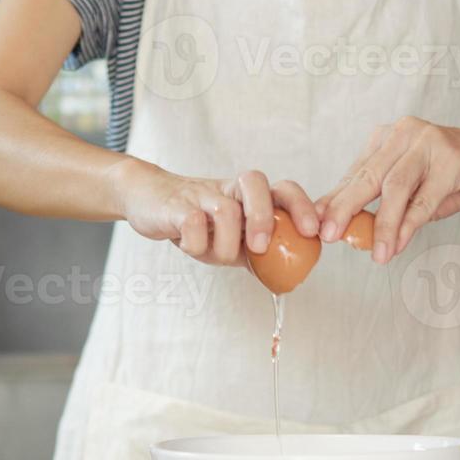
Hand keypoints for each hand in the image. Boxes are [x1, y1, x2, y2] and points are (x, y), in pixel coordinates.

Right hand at [115, 162, 318, 265]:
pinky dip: (195, 243)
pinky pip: (192, 222)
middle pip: (256, 183)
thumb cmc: (196, 221)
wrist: (148, 200)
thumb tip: (288, 277)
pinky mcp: (176, 205)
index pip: (282, 189)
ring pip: (225, 209)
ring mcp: (203, 194)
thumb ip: (257, 252)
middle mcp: (229, 190)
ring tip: (214, 254)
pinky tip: (190, 245)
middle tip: (259, 248)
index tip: (311, 233)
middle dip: (262, 219)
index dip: (301, 207)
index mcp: (249, 197)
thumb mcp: (231, 236)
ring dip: (224, 243)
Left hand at [316, 116, 459, 263]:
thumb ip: (383, 204)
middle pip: (368, 176)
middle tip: (329, 235)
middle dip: (345, 208)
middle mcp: (404, 134)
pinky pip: (425, 198)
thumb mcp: (413, 188)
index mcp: (387, 138)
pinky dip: (409, 224)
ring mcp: (429, 143)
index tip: (316, 225)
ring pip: (396, 188)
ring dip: (382, 225)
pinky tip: (398, 244)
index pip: (355, 173)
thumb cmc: (452, 174)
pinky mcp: (453, 158)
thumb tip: (349, 232)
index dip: (335, 200)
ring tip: (376, 254)